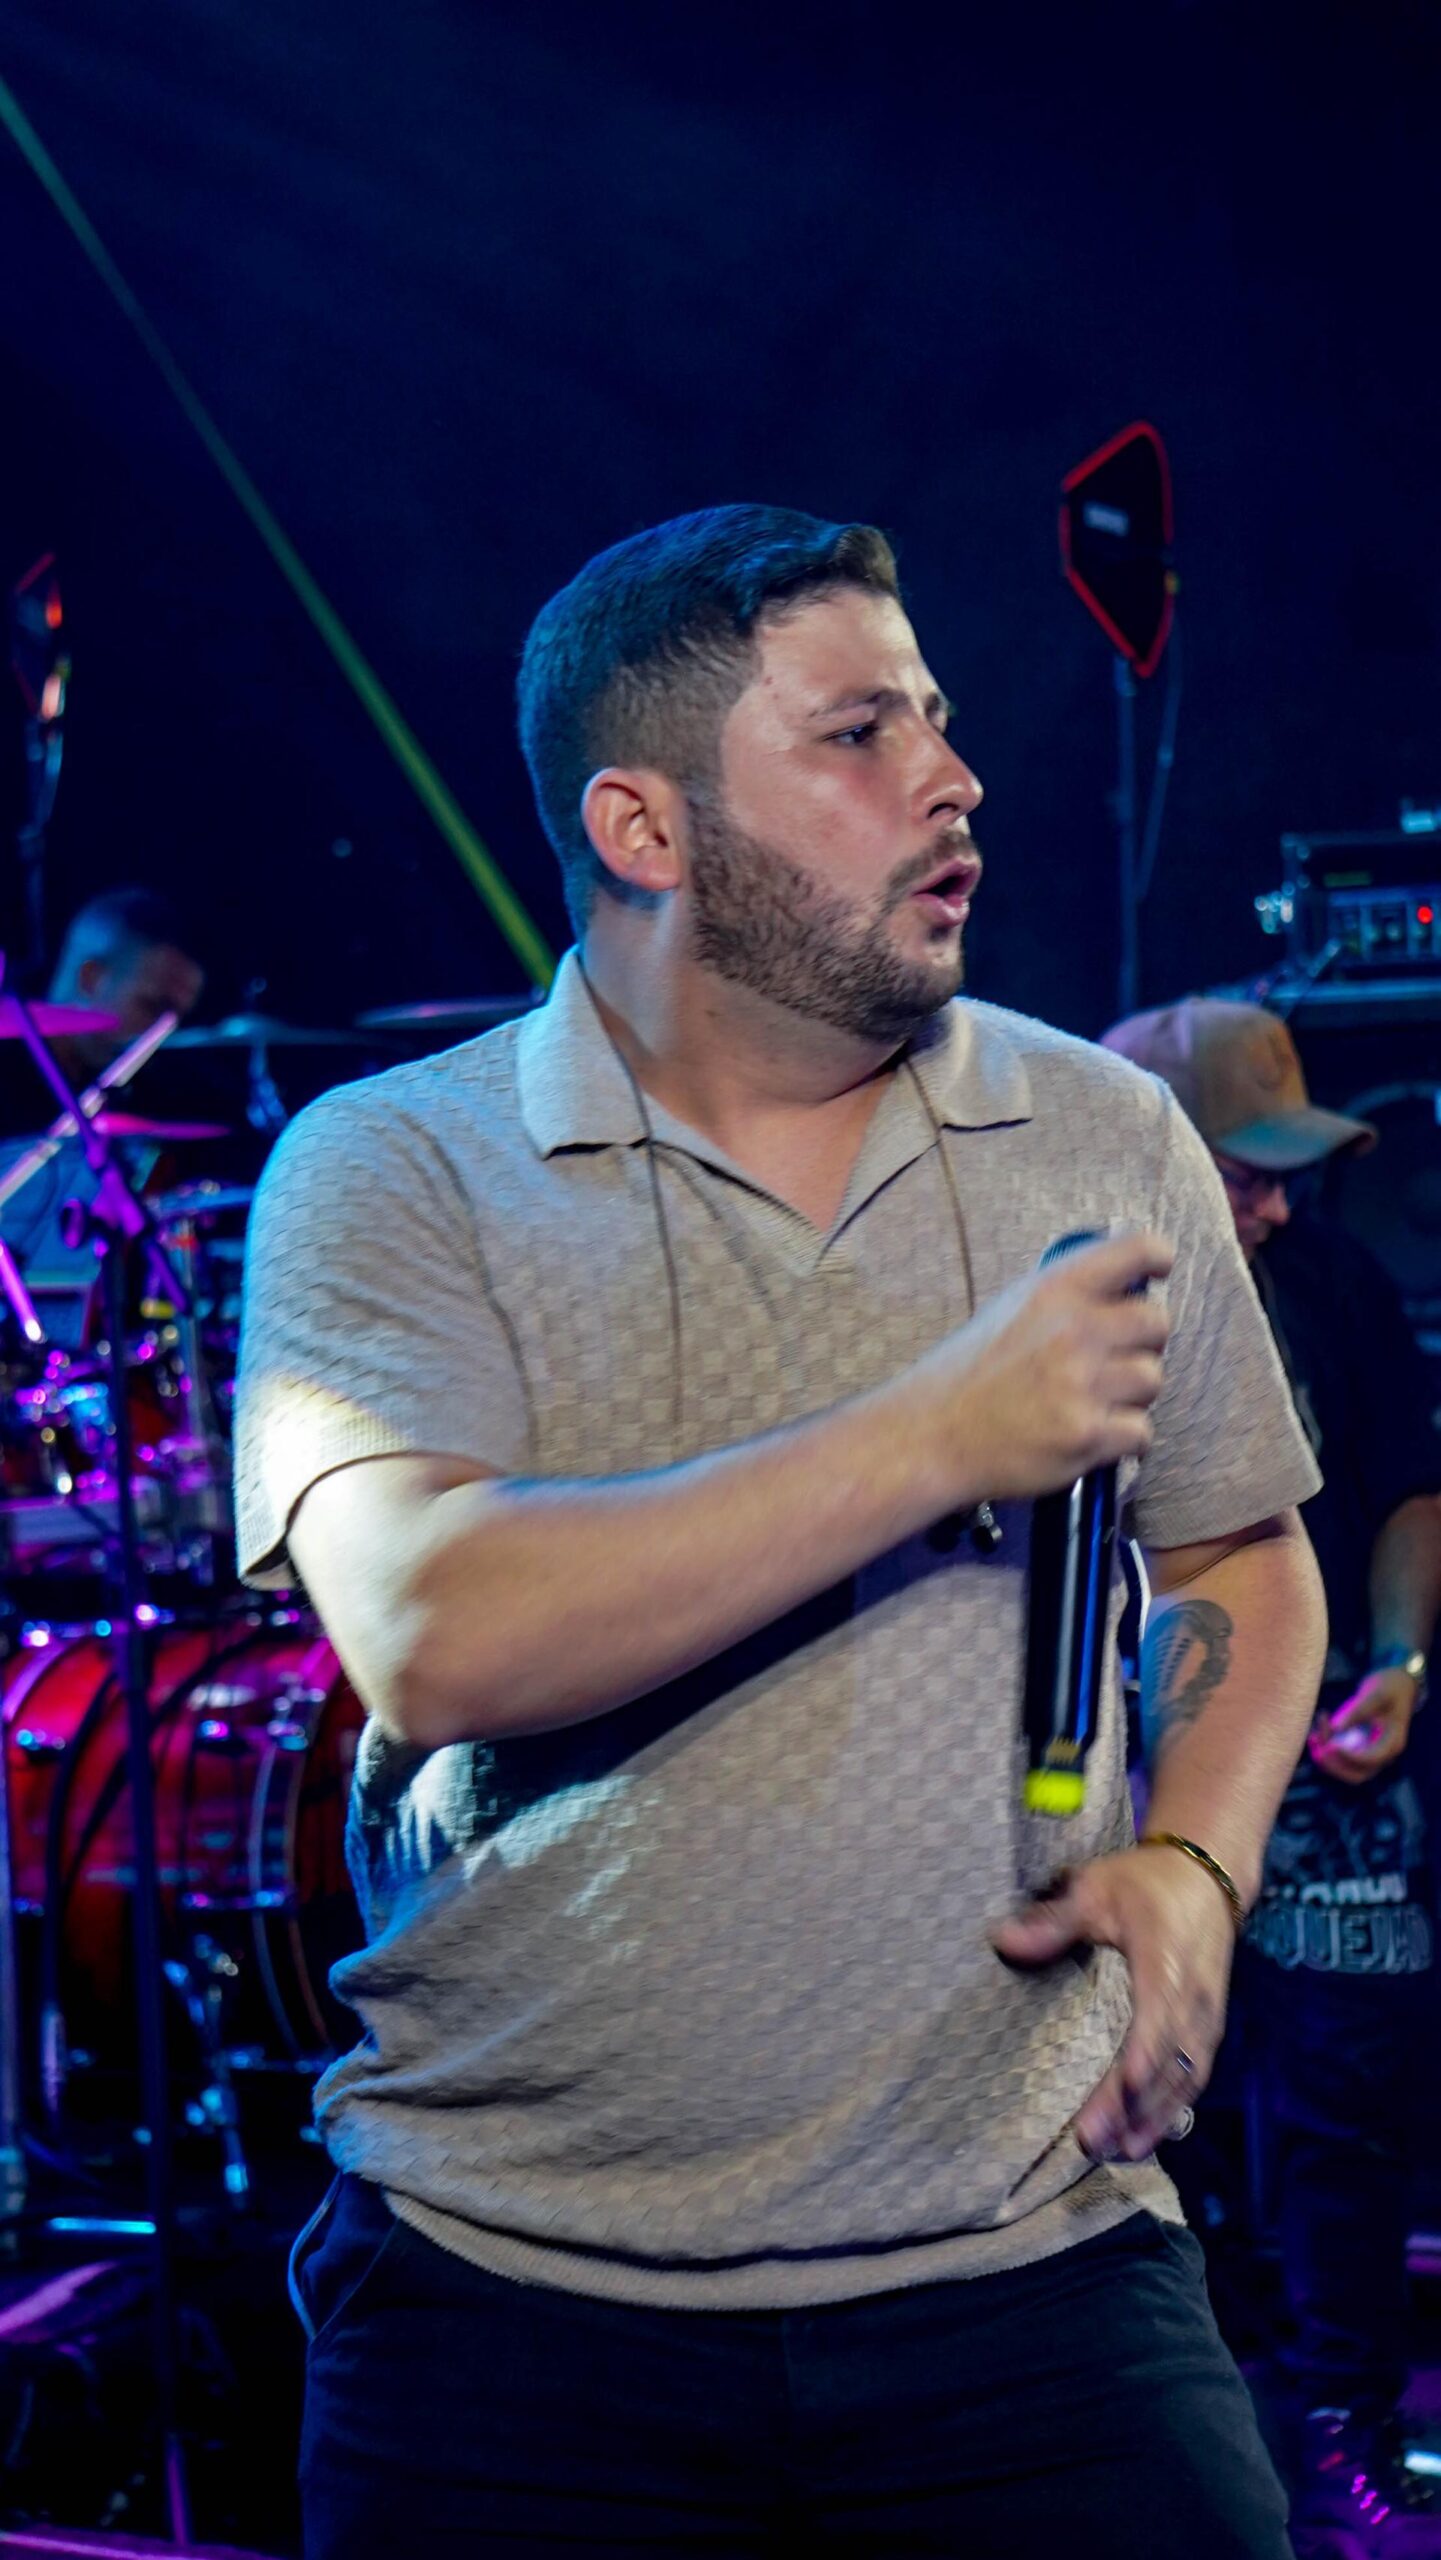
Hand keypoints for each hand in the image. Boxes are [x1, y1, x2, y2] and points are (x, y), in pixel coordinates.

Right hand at [912, 1230, 1174, 1511]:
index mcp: (1055, 1290)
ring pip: (1152, 1380)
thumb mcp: (1010, 1309)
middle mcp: (1074, 1330)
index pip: (1136, 1250)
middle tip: (1113, 1359)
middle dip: (1142, 1343)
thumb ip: (1065, 1296)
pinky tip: (1092, 1433)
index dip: (1157, 1258)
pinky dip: (1123, 1438)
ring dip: (1131, 1394)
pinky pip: (1142, 1431)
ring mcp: (1083, 1384)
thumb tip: (1124, 1285)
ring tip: (1093, 1401)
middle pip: (1157, 1323)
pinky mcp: (1088, 1435)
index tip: (1160, 1269)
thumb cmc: (968, 1374)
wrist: (931, 1436)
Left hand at [989, 1842, 1234, 2161]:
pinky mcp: (1207, 2030)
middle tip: (1092, 2143)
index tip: (1122, 2089)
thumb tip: (1002, 1941)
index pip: (1157, 2018)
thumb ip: (1054, 1919)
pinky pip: (1192, 2078)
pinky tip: (1142, 2139)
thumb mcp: (1097, 1888)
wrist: (1206, 1879)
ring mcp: (1205, 2018)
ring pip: (1184, 2079)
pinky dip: (1170, 2111)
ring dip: (1154, 2119)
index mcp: (1165, 1961)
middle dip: (1134, 2106)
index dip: (1141, 2058)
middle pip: (1168, 2062)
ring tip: (1115, 2155)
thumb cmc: (1144, 1885)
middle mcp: (1193, 1998)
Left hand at [1308, 1666, 1419, 1784]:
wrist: (1397, 1685)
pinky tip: (1315, 1734)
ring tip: (1314, 1735)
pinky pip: (1340, 1759)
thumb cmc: (1389, 1687)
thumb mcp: (1375, 1694)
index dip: (1348, 1756)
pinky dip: (1325, 1751)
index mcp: (1391, 1743)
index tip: (1330, 1743)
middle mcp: (1382, 1754)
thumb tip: (1336, 1727)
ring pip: (1344, 1769)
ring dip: (1326, 1758)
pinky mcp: (1358, 1748)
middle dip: (1333, 1765)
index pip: (1370, 1760)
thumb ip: (1357, 1711)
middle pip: (1356, 1775)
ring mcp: (1370, 1753)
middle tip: (1318, 1746)